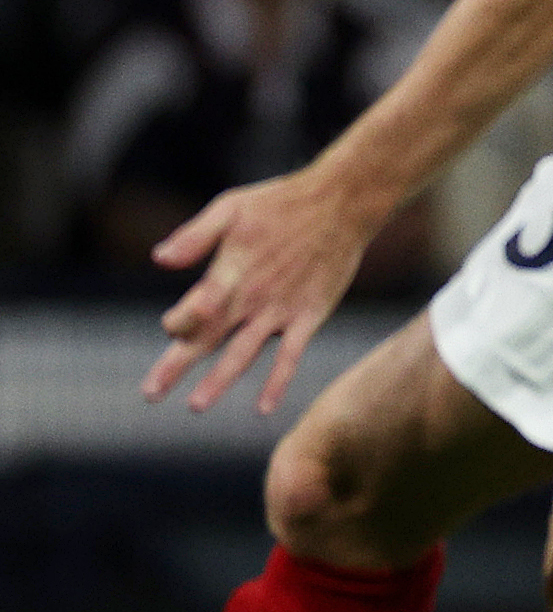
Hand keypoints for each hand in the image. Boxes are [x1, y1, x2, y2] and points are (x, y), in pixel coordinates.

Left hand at [145, 163, 383, 416]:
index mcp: (229, 273)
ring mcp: (281, 311)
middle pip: (207, 339)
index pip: (190, 313)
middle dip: (176, 367)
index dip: (175, 325)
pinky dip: (277, 383)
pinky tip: (263, 409)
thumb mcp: (231, 207)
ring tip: (196, 407)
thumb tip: (158, 260)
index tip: (171, 328)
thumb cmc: (281, 202)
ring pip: (243, 354)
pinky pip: (290, 357)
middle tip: (150, 394)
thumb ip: (195, 236)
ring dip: (218, 382)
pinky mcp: (309, 316)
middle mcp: (251, 298)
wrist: (343, 204)